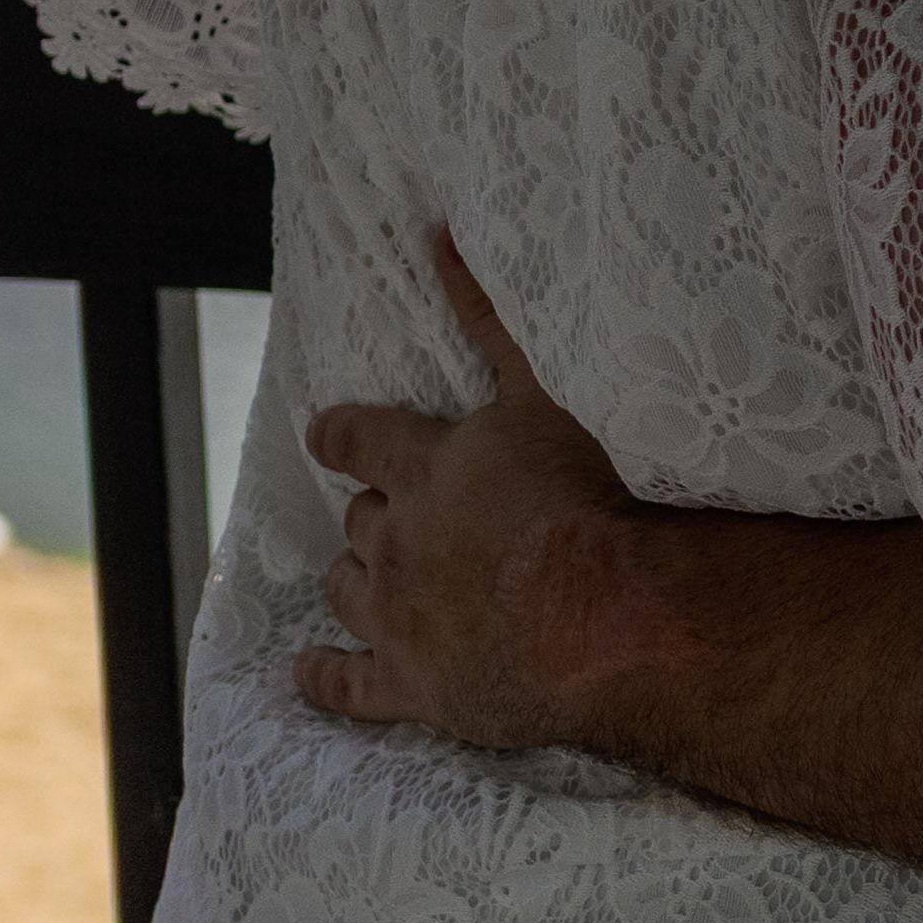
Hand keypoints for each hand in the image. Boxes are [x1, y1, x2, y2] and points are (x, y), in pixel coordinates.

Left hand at [292, 238, 701, 754]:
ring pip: (348, 589)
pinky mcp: (419, 688)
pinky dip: (325, 678)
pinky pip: (351, 688)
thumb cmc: (593, 500)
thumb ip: (493, 319)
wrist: (614, 619)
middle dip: (375, 514)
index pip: (360, 438)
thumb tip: (440, 234)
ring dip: (354, 578)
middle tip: (401, 516)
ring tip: (366, 578)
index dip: (343, 435)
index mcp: (428, 466)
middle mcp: (399, 540)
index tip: (327, 433)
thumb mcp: (546, 392)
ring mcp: (402, 619)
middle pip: (362, 521)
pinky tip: (307, 672)